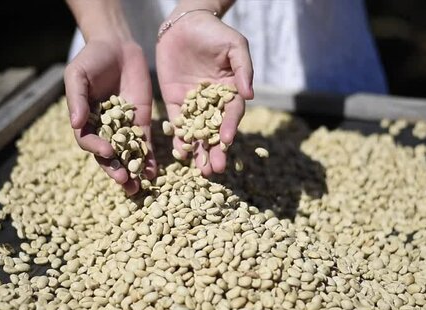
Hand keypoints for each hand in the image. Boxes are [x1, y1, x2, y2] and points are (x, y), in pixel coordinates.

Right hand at [65, 40, 156, 194]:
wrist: (117, 47)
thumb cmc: (92, 59)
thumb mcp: (77, 75)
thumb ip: (76, 98)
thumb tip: (75, 123)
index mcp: (84, 120)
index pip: (88, 140)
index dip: (96, 148)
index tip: (108, 152)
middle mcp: (103, 129)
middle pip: (108, 155)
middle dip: (115, 169)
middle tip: (124, 181)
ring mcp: (124, 128)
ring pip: (127, 155)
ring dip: (132, 172)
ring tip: (138, 187)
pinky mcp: (142, 123)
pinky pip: (145, 144)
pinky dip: (148, 160)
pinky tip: (152, 173)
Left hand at [156, 11, 253, 175]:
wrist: (185, 23)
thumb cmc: (215, 32)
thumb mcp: (235, 45)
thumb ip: (243, 68)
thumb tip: (250, 94)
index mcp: (231, 91)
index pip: (232, 114)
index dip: (230, 127)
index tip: (226, 142)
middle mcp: (214, 103)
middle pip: (215, 131)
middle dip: (214, 151)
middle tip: (213, 170)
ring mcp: (194, 104)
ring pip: (197, 132)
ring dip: (199, 151)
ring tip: (199, 170)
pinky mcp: (175, 102)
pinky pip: (177, 123)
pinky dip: (178, 139)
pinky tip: (179, 153)